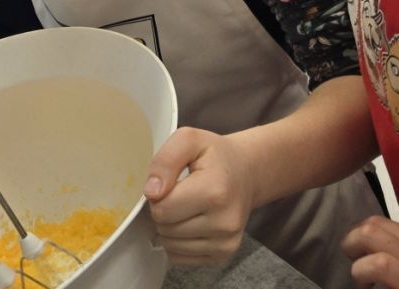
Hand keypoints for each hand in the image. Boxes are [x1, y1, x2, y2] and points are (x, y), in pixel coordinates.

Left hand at [144, 128, 257, 265]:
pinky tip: (190, 222)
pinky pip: (180, 257)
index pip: (161, 208)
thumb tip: (151, 192)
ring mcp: (226, 242)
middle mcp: (225, 222)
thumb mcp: (189, 140)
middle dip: (164, 211)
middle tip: (179, 194)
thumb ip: (165, 161)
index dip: (158, 195)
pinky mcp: (223, 255)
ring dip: (170, 227)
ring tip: (186, 207)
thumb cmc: (215, 156)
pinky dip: (178, 242)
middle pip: (164, 229)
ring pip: (170, 246)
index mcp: (215, 191)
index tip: (172, 183)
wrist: (247, 172)